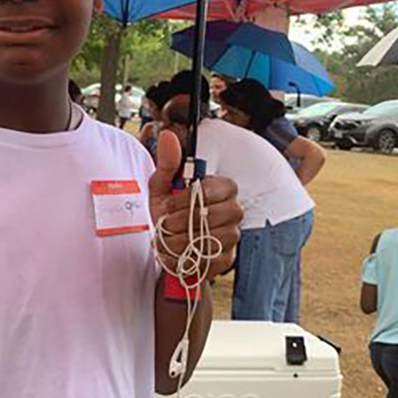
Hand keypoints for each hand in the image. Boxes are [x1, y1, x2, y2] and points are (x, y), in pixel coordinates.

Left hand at [148, 129, 241, 278]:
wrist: (168, 244)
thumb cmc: (169, 211)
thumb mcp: (162, 186)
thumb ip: (167, 163)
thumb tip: (168, 135)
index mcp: (223, 187)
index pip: (210, 191)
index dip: (184, 201)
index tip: (166, 207)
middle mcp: (234, 210)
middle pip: (211, 216)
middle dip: (180, 223)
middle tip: (164, 226)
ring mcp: (233, 236)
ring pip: (210, 240)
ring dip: (180, 243)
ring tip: (166, 241)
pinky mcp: (228, 259)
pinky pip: (210, 262)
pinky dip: (186, 260)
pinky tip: (174, 255)